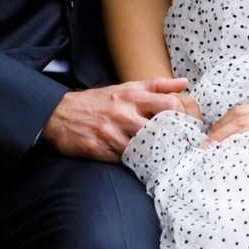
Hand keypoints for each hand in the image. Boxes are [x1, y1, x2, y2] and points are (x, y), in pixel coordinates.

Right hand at [41, 76, 192, 159]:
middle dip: (173, 140)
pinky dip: (135, 163)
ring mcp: (110, 133)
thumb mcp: (126, 88)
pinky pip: (124, 161)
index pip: (170, 105)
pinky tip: (141, 164)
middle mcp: (122, 113)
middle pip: (160, 129)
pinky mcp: (98, 149)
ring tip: (163, 159)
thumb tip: (184, 83)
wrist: (59, 114)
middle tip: (181, 149)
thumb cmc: (98, 101)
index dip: (183, 118)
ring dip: (154, 155)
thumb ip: (157, 86)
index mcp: (132, 96)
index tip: (189, 128)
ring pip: (143, 149)